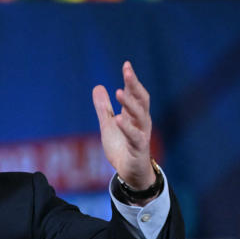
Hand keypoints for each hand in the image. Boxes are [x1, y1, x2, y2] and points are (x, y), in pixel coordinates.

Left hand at [92, 61, 154, 189]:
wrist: (130, 173)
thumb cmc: (122, 148)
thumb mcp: (108, 125)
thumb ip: (104, 108)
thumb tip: (98, 86)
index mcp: (134, 115)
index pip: (135, 93)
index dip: (131, 80)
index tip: (126, 65)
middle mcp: (141, 122)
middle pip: (142, 100)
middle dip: (135, 85)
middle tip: (127, 71)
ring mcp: (141, 134)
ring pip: (139, 116)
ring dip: (130, 103)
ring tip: (119, 92)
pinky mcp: (139, 149)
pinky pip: (135, 137)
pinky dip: (127, 128)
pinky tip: (119, 119)